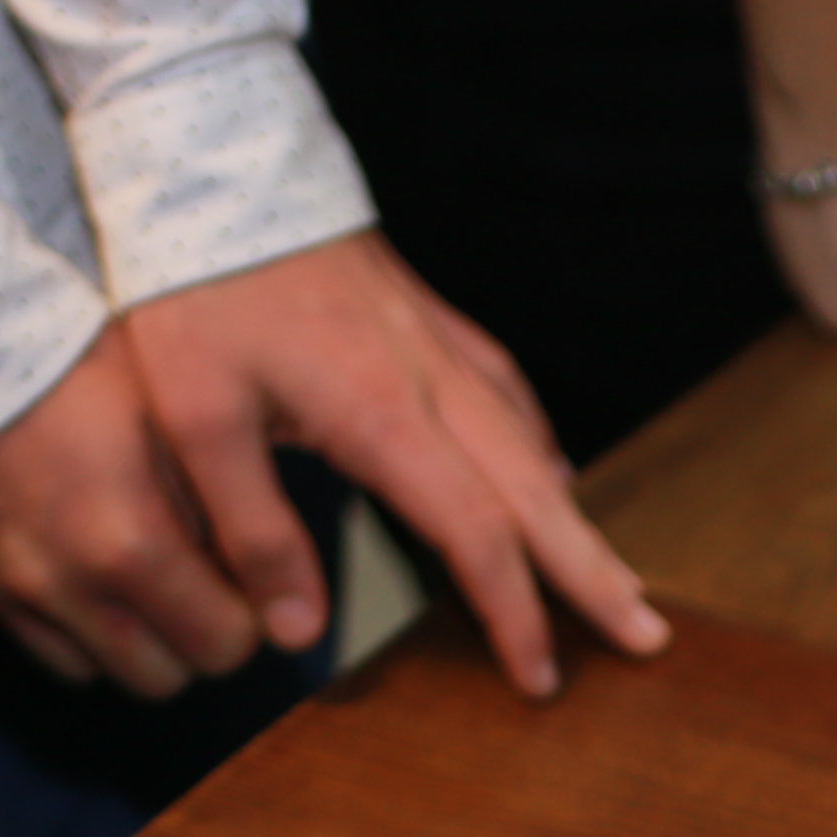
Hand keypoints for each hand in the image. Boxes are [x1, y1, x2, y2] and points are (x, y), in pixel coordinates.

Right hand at [0, 324, 262, 696]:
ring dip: (119, 641)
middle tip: (193, 595)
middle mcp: (62, 586)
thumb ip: (209, 502)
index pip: (222, 645)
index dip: (244, 624)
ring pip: (88, 670)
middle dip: (187, 645)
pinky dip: (51, 619)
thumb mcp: (162, 410)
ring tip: (126, 582)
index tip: (243, 594)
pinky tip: (58, 560)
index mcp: (129, 542)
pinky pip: (19, 633)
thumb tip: (251, 567)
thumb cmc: (60, 349)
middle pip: (160, 681)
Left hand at [120, 235, 669, 705]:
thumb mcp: (195, 416)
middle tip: (645, 638)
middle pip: (536, 492)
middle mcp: (431, 377)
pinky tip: (552, 473)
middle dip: (593, 573)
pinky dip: (541, 448)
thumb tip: (298, 632)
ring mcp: (436, 340)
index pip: (474, 530)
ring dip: (577, 518)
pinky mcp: (423, 314)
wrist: (208, 162)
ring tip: (614, 578)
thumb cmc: (191, 286)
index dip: (512, 610)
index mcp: (381, 410)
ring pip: (533, 442)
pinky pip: (508, 393)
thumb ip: (250, 527)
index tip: (537, 675)